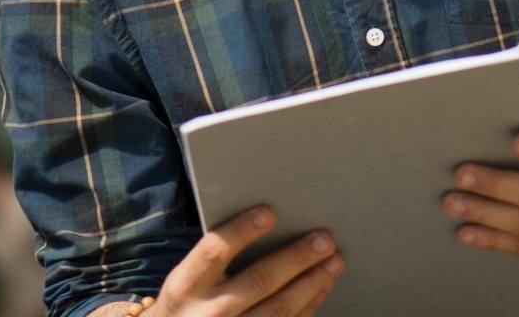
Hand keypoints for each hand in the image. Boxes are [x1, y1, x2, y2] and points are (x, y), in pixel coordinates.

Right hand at [147, 206, 343, 316]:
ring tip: (334, 261)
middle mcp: (206, 314)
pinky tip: (321, 285)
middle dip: (295, 259)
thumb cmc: (190, 302)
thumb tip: (268, 220)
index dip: (241, 232)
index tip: (268, 212)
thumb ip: (217, 258)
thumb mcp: (188, 280)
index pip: (213, 253)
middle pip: (257, 282)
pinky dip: (309, 304)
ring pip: (278, 310)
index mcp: (184, 287)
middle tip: (323, 239)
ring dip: (311, 283)